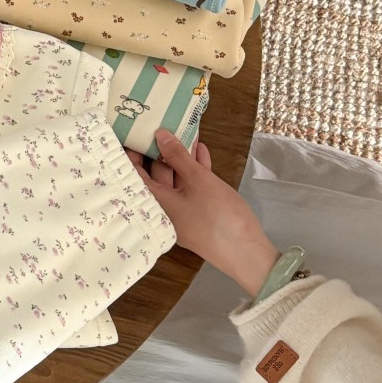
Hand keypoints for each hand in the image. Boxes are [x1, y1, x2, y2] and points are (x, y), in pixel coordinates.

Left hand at [129, 129, 279, 297]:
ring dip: (182, 158)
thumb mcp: (198, 180)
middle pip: (157, 176)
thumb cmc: (218, 215)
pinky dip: (196, 171)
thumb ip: (177, 156)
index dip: (132, 154)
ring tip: (185, 133)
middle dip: (162, 151)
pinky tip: (201, 151)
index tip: (132, 133)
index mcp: (157, 203)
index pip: (135, 175)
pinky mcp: (201, 215)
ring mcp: (184, 213)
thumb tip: (159, 134)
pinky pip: (193, 188)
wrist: (249, 255)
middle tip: (161, 127)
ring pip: (178, 180)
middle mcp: (165, 209)